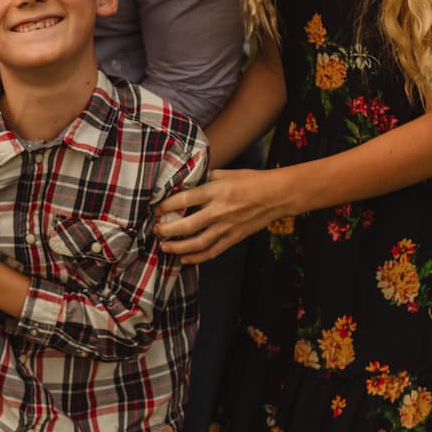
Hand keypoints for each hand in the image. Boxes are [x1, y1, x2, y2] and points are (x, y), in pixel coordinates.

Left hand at [154, 168, 293, 264]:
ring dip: (177, 247)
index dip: (165, 206)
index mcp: (215, 191)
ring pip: (197, 243)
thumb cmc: (249, 181)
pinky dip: (196, 258)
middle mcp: (219, 211)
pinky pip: (212, 252)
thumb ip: (203, 179)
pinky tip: (184, 258)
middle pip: (186, 225)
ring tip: (164, 247)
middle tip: (156, 230)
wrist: (276, 195)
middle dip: (166, 230)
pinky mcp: (233, 238)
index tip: (155, 209)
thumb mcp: (224, 173)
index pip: (183, 200)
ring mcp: (226, 227)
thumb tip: (182, 184)